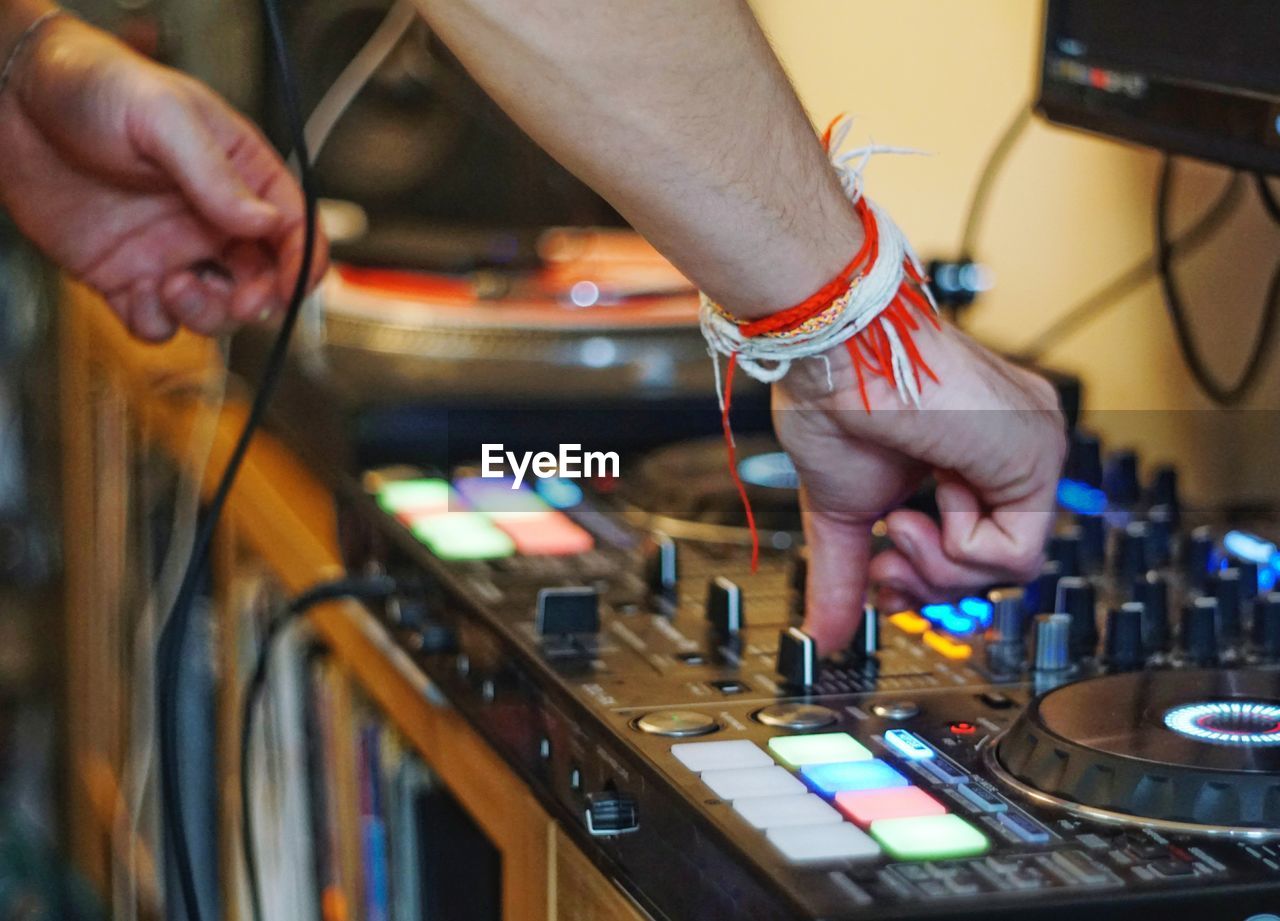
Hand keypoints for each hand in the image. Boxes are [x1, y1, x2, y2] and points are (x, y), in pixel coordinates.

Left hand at [0, 10, 325, 340]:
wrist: (9, 101)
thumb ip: (216, 173)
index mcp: (237, 174)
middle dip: (258, 300)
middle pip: (263, 279)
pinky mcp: (126, 276)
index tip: (292, 284)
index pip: (292, 226)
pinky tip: (138, 296)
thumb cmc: (90, 84)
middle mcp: (210, 219)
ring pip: (215, 309)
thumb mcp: (162, 115)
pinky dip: (155, 324)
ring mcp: (170, 250)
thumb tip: (264, 221)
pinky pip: (156, 322)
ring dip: (206, 314)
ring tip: (174, 286)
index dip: (302, 260)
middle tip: (240, 300)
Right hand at [773, 323, 1066, 653]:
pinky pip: (1015, 556)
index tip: (881, 577)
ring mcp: (1027, 450)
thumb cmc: (833, 400)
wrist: (831, 355)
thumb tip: (819, 637)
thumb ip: (841, 577)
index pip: (970, 550)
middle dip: (928, 582)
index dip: (923, 581)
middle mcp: (1006, 452)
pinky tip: (937, 486)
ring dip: (939, 560)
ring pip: (1007, 572)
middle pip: (989, 570)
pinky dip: (961, 539)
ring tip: (904, 515)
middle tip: (886, 563)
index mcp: (964, 457)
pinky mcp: (1037, 455)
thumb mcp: (842, 513)